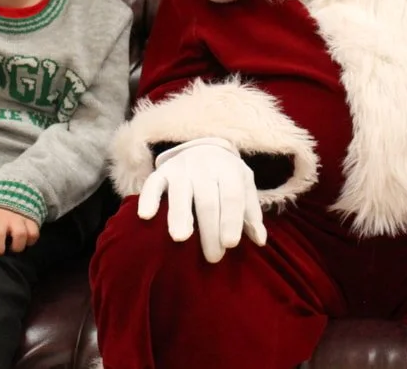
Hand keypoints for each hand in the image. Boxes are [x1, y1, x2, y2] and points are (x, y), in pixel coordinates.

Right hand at [138, 137, 265, 263]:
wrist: (203, 148)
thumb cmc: (226, 177)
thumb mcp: (244, 187)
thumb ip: (251, 214)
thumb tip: (260, 240)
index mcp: (228, 170)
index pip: (231, 196)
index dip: (231, 220)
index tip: (230, 244)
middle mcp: (204, 166)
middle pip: (207, 200)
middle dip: (209, 230)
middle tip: (212, 257)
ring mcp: (181, 168)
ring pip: (180, 193)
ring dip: (179, 216)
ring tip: (180, 238)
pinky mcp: (161, 171)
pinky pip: (152, 184)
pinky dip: (148, 199)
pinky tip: (146, 216)